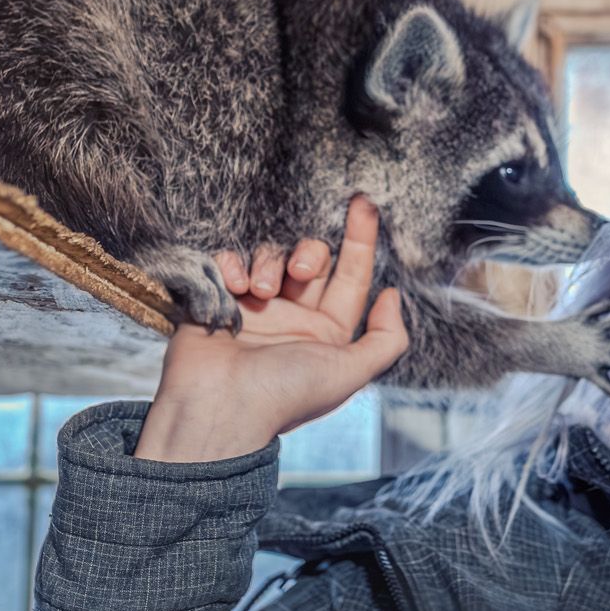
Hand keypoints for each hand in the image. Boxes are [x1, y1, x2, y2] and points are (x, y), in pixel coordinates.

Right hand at [133, 196, 408, 462]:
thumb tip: (392, 295)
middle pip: (312, 259)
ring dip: (269, 264)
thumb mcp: (349, 372)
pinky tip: (232, 287)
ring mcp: (254, 306)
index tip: (365, 203)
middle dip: (310, 254)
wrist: (216, 407)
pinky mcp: (217, 298)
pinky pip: (229, 259)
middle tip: (299, 270)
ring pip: (271, 256)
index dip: (361, 238)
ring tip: (258, 292)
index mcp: (326, 332)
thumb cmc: (284, 393)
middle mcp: (293, 315)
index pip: (352, 276)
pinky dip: (232, 264)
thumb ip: (385, 339)